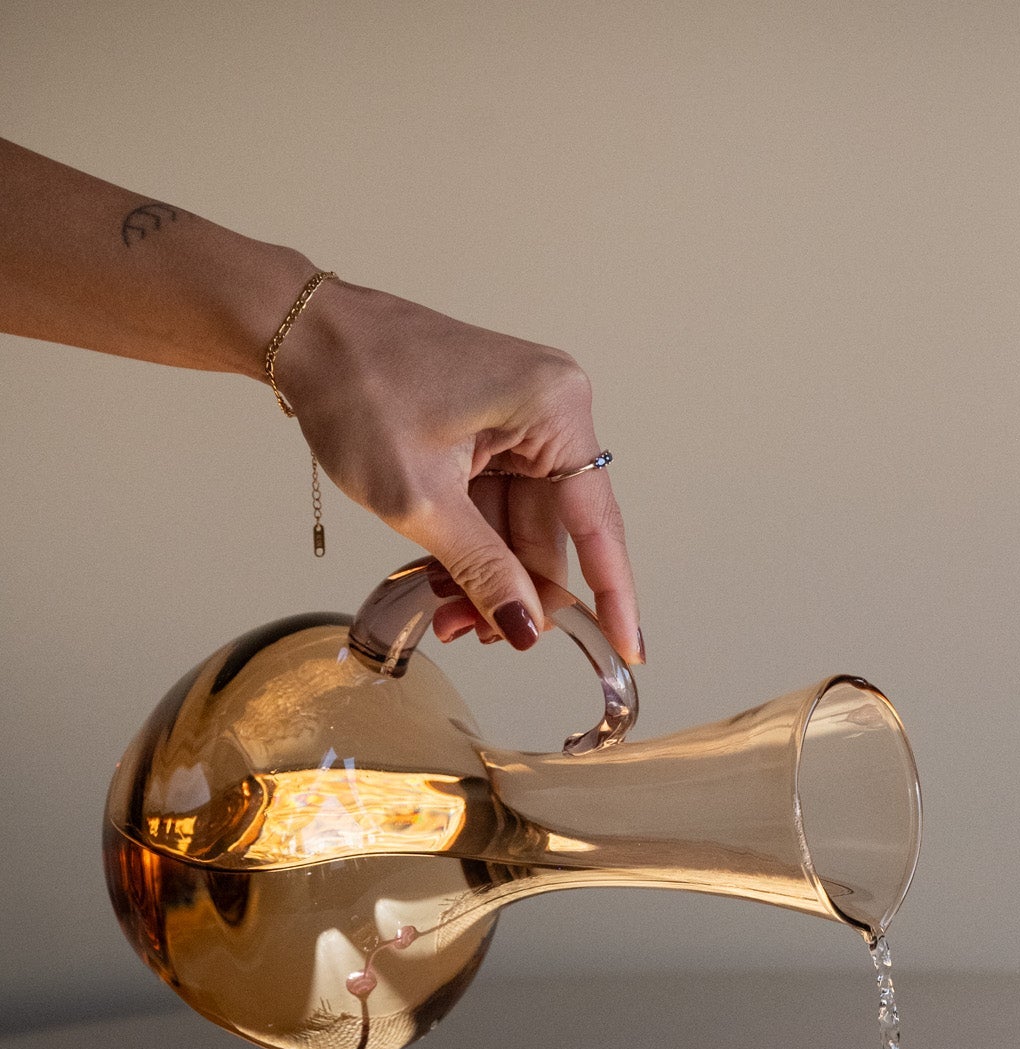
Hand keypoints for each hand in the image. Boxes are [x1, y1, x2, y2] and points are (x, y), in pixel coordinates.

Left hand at [272, 279, 641, 661]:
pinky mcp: (492, 424)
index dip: (610, 596)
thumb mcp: (420, 500)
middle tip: (479, 637)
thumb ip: (482, 570)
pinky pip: (498, 500)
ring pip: (522, 522)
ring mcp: (521, 415)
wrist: (301, 334)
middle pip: (555, 529)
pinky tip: (445, 579)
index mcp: (553, 409)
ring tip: (448, 615)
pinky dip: (474, 542)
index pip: (597, 524)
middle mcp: (551, 407)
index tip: (626, 651)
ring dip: (489, 573)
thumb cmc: (355, 389)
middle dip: (519, 589)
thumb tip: (524, 628)